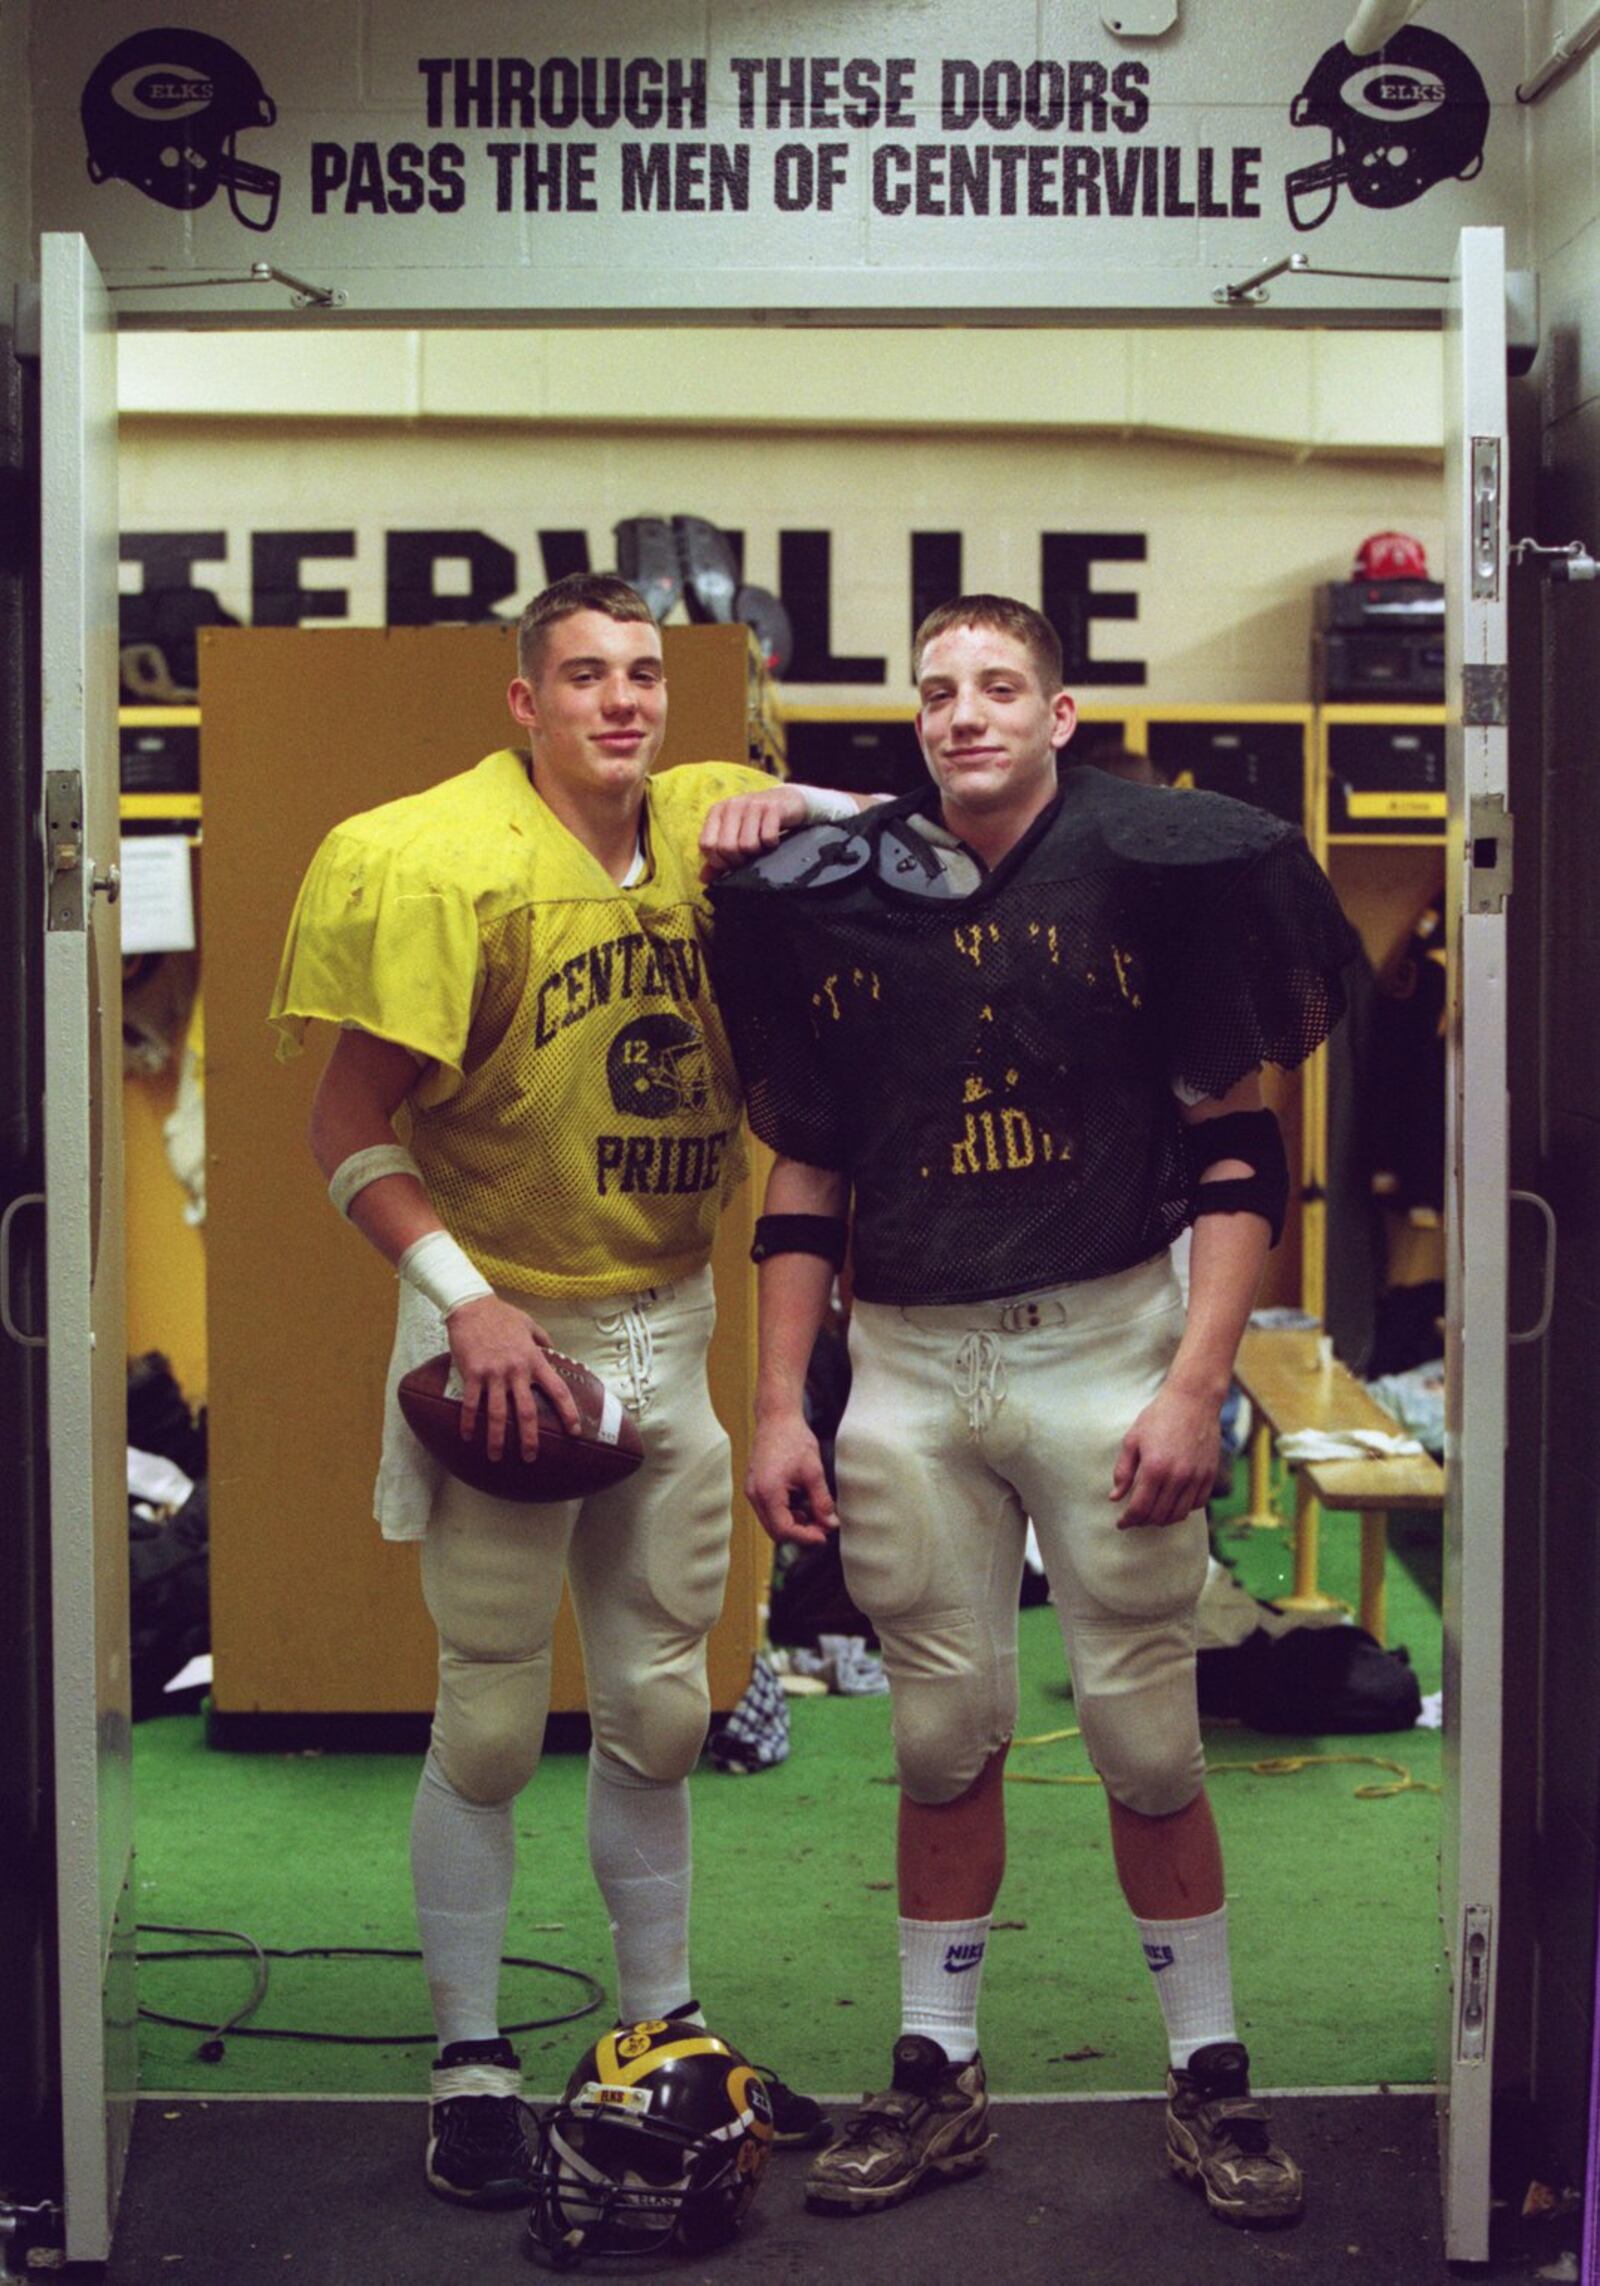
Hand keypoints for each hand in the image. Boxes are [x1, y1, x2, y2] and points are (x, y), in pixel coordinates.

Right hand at [445, 1296, 582, 1462]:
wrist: (472, 1305)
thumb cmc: (501, 1314)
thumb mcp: (529, 1324)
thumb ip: (543, 1339)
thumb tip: (554, 1350)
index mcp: (534, 1359)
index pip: (557, 1390)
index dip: (568, 1412)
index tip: (574, 1431)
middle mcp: (517, 1370)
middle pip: (527, 1411)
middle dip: (529, 1438)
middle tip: (530, 1457)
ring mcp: (494, 1373)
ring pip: (498, 1414)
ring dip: (497, 1438)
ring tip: (496, 1456)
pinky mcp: (472, 1373)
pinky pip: (472, 1403)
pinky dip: (469, 1422)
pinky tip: (467, 1436)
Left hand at [698, 785, 808, 879]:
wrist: (788, 801)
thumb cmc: (757, 823)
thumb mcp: (734, 834)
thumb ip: (718, 856)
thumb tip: (703, 879)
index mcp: (717, 811)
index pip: (706, 845)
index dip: (718, 861)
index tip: (731, 863)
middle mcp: (732, 805)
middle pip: (726, 847)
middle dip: (739, 860)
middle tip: (749, 856)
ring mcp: (753, 805)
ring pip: (747, 845)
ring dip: (757, 852)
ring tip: (762, 846)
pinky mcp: (773, 808)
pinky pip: (768, 838)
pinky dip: (772, 845)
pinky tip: (773, 839)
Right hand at [746, 1407, 838, 1545]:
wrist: (777, 1418)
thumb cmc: (794, 1440)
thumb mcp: (814, 1472)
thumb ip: (822, 1501)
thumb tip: (831, 1524)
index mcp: (767, 1492)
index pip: (784, 1530)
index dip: (806, 1537)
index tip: (825, 1536)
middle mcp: (755, 1495)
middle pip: (776, 1531)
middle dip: (801, 1533)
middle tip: (823, 1527)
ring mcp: (753, 1491)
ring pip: (772, 1522)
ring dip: (794, 1524)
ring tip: (816, 1514)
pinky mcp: (756, 1487)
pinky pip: (770, 1511)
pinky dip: (787, 1513)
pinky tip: (803, 1504)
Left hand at [1110, 1382, 1220, 1528]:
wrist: (1193, 1400)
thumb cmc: (1158, 1417)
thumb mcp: (1132, 1440)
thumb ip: (1123, 1471)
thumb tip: (1115, 1498)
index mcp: (1155, 1468)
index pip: (1140, 1508)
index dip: (1128, 1520)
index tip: (1121, 1523)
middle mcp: (1178, 1477)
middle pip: (1158, 1515)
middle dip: (1142, 1522)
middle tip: (1134, 1519)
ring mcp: (1196, 1477)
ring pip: (1179, 1514)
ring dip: (1162, 1519)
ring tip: (1151, 1514)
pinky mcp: (1209, 1475)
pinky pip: (1196, 1504)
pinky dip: (1183, 1510)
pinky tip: (1172, 1503)